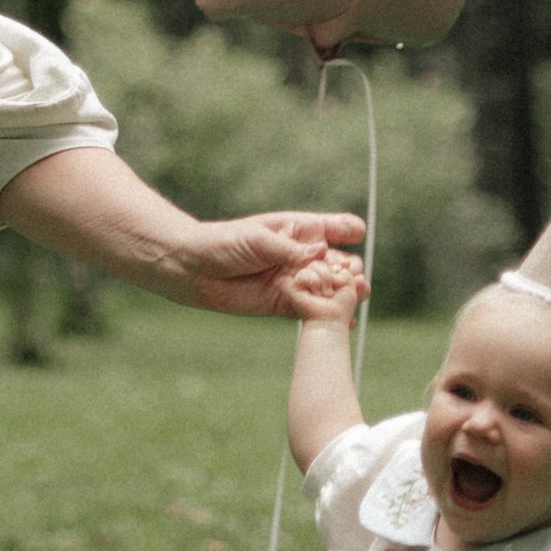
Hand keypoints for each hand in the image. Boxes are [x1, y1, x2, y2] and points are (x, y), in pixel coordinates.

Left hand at [167, 211, 369, 316]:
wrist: (195, 270)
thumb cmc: (224, 242)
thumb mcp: (260, 239)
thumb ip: (290, 249)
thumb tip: (322, 252)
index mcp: (298, 231)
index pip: (332, 228)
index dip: (347, 231)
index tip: (355, 235)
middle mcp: (301, 256)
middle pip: (338, 261)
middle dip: (349, 268)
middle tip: (352, 276)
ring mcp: (295, 281)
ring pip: (329, 287)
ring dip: (345, 291)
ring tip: (356, 294)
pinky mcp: (285, 304)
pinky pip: (313, 310)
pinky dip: (331, 315)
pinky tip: (347, 321)